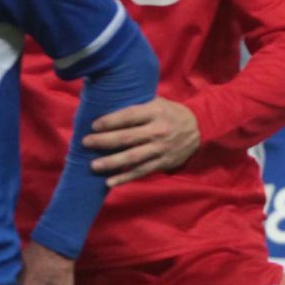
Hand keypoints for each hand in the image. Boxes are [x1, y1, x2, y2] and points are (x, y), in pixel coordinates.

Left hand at [84, 97, 200, 186]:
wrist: (199, 129)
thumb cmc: (170, 113)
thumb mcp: (157, 102)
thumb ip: (136, 106)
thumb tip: (105, 104)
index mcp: (155, 112)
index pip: (129, 116)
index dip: (110, 121)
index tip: (93, 125)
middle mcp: (158, 130)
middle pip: (127, 138)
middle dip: (104, 141)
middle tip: (85, 143)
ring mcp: (161, 148)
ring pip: (133, 157)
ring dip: (111, 163)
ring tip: (93, 165)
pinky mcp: (163, 162)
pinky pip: (141, 171)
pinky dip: (125, 178)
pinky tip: (110, 182)